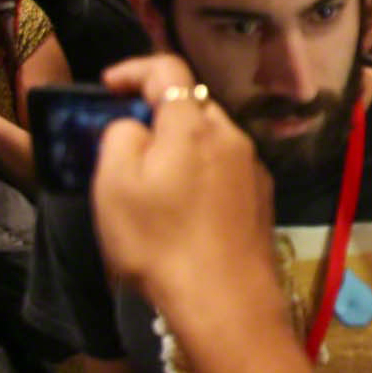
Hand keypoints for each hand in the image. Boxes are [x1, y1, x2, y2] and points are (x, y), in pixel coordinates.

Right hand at [91, 55, 275, 313]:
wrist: (225, 304)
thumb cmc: (160, 242)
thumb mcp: (114, 184)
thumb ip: (120, 137)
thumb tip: (136, 124)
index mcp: (193, 124)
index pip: (168, 68)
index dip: (134, 69)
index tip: (108, 85)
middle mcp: (232, 136)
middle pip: (192, 104)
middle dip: (158, 111)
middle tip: (127, 137)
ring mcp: (254, 169)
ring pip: (211, 138)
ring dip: (181, 145)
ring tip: (153, 178)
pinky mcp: (263, 200)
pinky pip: (225, 169)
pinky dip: (201, 173)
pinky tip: (185, 208)